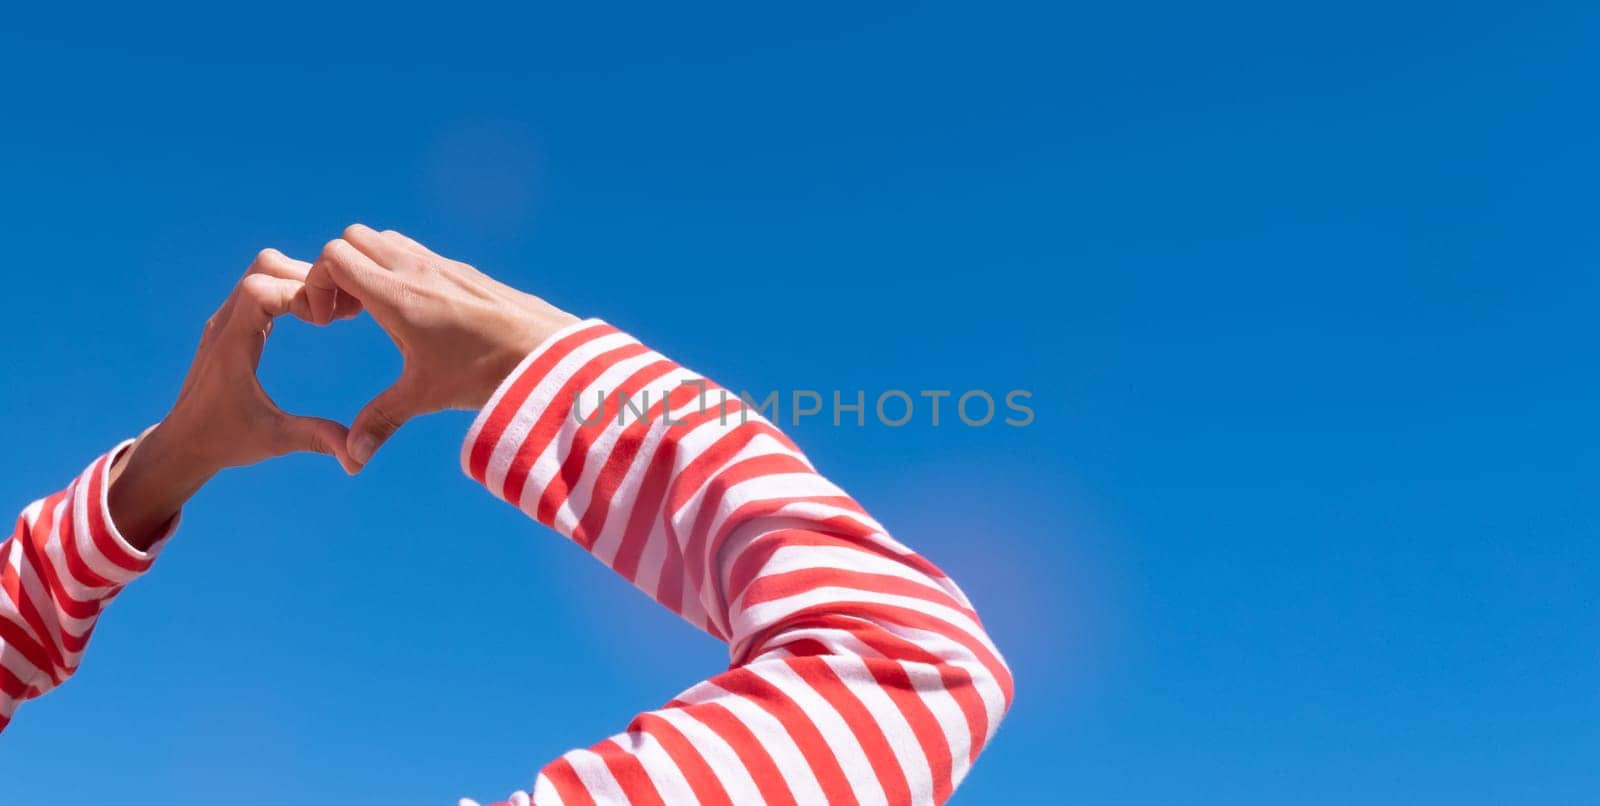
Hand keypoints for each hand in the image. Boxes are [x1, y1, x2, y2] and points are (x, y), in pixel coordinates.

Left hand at [109, 250, 355, 545]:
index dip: (299, 294)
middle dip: (306, 279)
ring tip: (330, 311)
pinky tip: (313, 316)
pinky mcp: (232, 323)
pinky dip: (289, 290)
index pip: (260, 291)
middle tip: (338, 310)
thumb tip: (358, 456)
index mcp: (231, 347)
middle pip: (264, 267)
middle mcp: (225, 324)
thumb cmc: (225, 441)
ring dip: (299, 280)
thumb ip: (315, 438)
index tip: (327, 322)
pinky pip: (261, 285)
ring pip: (262, 269)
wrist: (183, 443)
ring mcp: (226, 320)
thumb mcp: (274, 440)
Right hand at [303, 224, 578, 468]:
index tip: (327, 322)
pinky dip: (399, 269)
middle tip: (345, 314)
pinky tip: (414, 313)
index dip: (317, 284)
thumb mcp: (426, 395)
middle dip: (337, 271)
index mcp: (397, 293)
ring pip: (385, 241)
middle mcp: (416, 269)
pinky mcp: (463, 270)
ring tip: (374, 312)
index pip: (334, 256)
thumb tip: (352, 458)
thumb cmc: (487, 371)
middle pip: (353, 239)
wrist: (549, 352)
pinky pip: (416, 252)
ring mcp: (441, 264)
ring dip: (369, 267)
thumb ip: (381, 419)